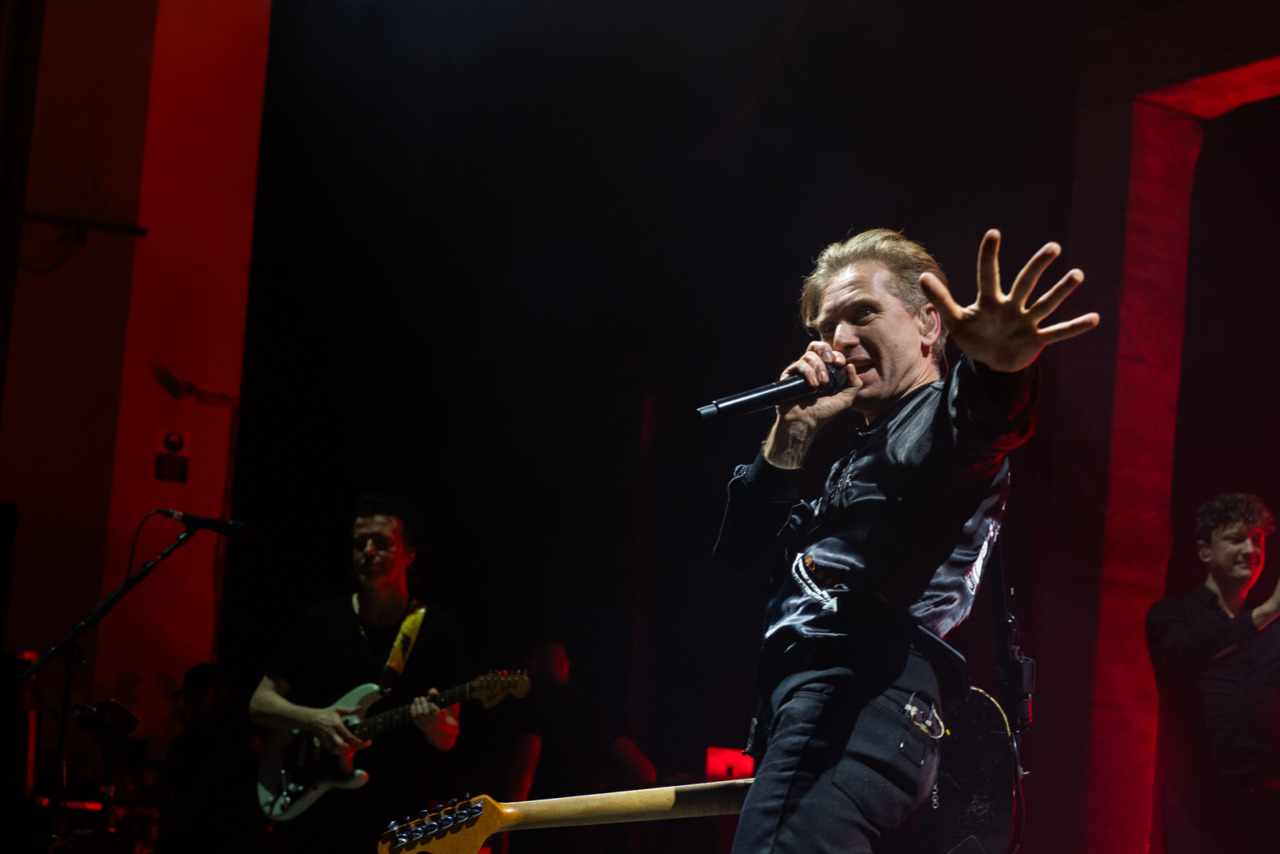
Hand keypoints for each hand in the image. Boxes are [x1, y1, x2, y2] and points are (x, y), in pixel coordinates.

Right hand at [310, 705, 367, 754]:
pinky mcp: (323, 743)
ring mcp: (327, 739)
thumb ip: (350, 710)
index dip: (356, 741)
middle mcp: (332, 733)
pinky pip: (331, 750)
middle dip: (349, 749)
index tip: (362, 744)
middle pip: (341, 745)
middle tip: (355, 749)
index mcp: (337, 725)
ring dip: (343, 752)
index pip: (348, 735)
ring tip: (350, 750)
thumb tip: (360, 707)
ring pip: (335, 750)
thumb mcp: (338, 710)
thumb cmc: (326, 714)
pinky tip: (343, 750)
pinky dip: (337, 752)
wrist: (312, 719)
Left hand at [411, 689, 459, 750]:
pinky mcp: (422, 727)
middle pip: (426, 713)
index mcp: (444, 719)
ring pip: (419, 716)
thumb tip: (432, 690)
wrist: (445, 731)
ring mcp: (428, 727)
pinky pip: (415, 720)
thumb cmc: (448, 715)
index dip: (431, 705)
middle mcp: (436, 724)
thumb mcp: (448, 706)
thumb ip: (440, 697)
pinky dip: (413, 712)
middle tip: (421, 697)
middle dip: (422, 704)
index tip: (429, 698)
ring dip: (417, 706)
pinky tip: (413, 706)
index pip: (435, 712)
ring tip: (416, 699)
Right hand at [777, 340, 863, 428]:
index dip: (836, 354)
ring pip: (809, 356)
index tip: (840, 364)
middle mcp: (813, 368)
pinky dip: (808, 373)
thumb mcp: (845, 399)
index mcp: (827, 371)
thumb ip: (854, 383)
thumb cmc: (824, 412)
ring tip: (822, 383)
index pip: (831, 353)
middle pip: (817, 346)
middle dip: (825, 350)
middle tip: (830, 362)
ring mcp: (801, 370)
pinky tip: (813, 385)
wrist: (805, 422)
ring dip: (818, 367)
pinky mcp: (790, 374)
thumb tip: (851, 366)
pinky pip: (799, 364)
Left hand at [920, 229, 1099, 372]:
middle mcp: (1011, 307)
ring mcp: (1026, 322)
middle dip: (1038, 267)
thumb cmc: (974, 336)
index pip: (988, 275)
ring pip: (1045, 304)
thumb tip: (922, 276)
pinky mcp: (1036, 340)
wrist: (991, 362)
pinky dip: (1074, 327)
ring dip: (1061, 291)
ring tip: (1077, 275)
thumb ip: (941, 299)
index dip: (989, 256)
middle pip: (1025, 283)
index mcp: (989, 302)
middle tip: (1053, 248)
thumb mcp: (954, 320)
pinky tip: (1094, 318)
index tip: (994, 233)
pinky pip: (1057, 332)